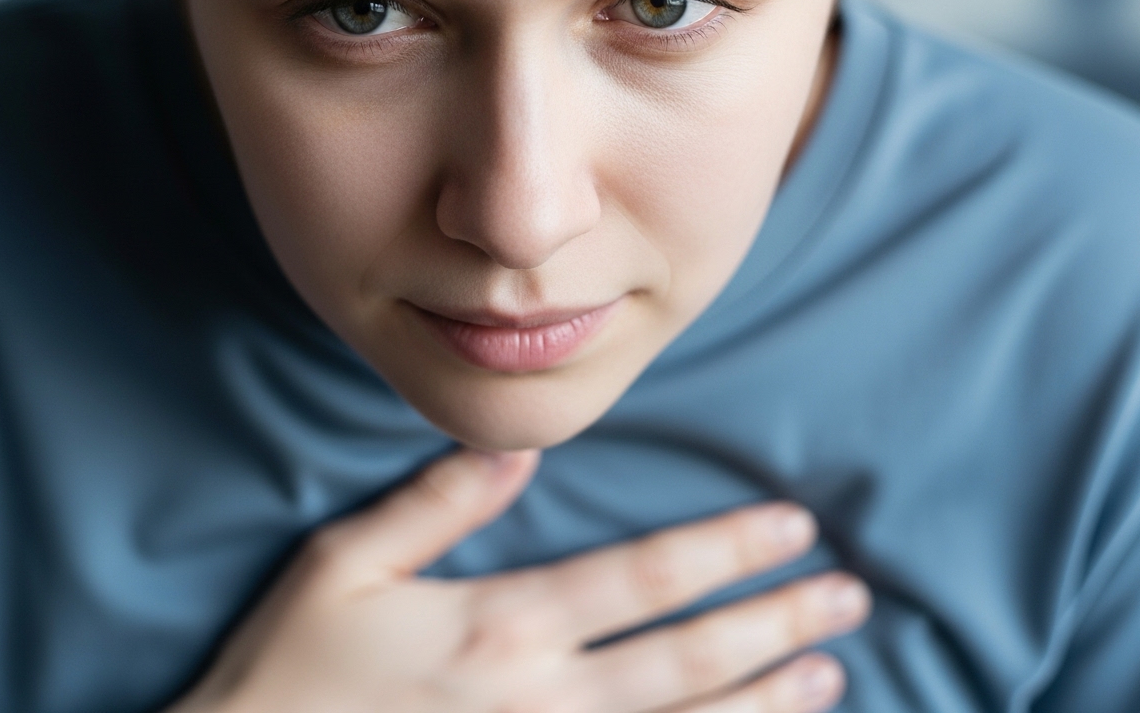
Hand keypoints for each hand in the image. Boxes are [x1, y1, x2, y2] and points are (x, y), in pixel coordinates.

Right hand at [169, 449, 868, 712]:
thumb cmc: (288, 674)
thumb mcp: (341, 569)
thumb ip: (433, 504)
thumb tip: (522, 451)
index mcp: (501, 627)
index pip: (643, 579)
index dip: (726, 550)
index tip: (792, 527)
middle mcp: (544, 702)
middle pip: (689, 658)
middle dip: (778, 623)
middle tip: (851, 596)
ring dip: (765, 703)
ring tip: (830, 674)